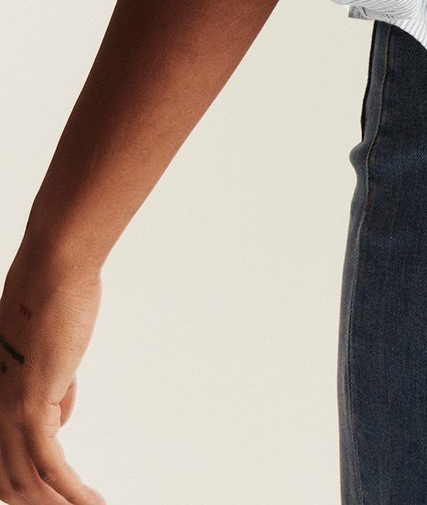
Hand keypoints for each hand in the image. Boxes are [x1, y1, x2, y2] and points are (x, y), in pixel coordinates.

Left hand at [0, 245, 105, 504]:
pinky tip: (92, 502)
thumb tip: (61, 419)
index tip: (49, 502)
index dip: (19, 491)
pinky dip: (71, 492)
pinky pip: (50, 466)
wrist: (54, 271)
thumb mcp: (51, 354)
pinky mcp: (30, 406)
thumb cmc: (55, 300)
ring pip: (26, 484)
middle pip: (6, 483)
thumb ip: (53, 389)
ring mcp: (6, 411)